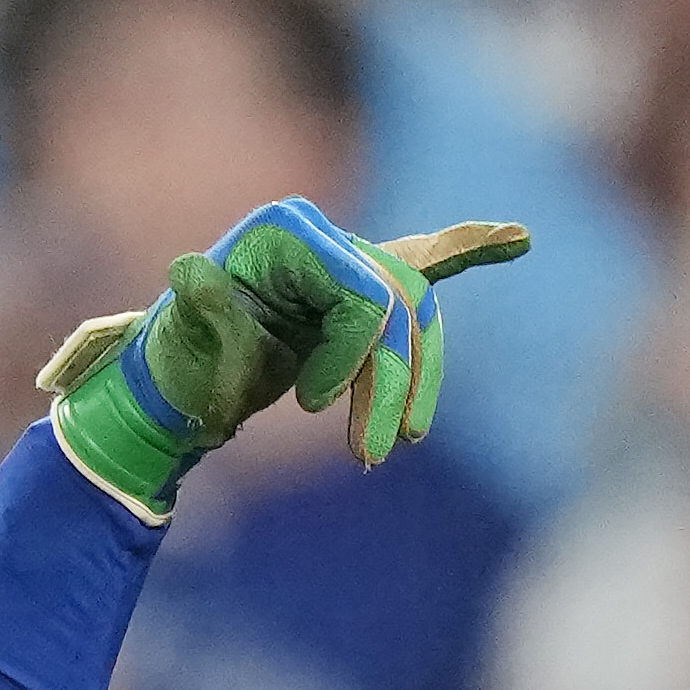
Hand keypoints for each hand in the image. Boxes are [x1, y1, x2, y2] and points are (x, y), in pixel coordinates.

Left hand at [39, 204, 526, 509]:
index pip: (361, 290)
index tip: (316, 408)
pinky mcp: (355, 288)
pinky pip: (423, 264)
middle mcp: (321, 236)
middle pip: (396, 305)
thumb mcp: (186, 348)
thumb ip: (201, 312)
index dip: (355, 353)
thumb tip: (188, 271)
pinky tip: (515, 240)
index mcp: (286, 234)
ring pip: (411, 317)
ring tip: (396, 445)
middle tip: (370, 456)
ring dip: (413, 382)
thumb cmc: (178, 365)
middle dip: (393, 383)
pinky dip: (463, 252)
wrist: (174, 381)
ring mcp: (343, 259)